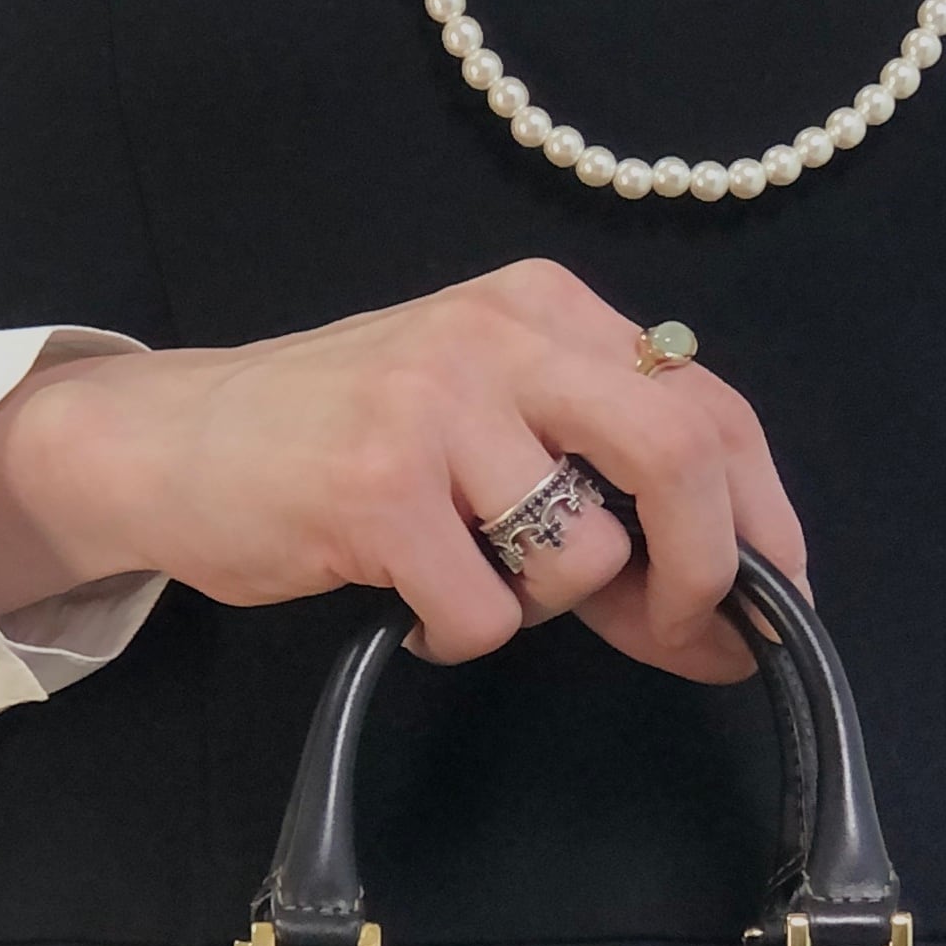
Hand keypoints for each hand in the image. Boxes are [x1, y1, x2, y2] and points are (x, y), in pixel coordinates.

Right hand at [0, 258, 804, 678]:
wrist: (169, 441)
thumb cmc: (338, 442)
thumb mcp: (483, 421)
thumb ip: (603, 486)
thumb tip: (737, 614)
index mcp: (544, 308)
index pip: (708, 404)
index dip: (762, 517)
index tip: (775, 601)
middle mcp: (500, 337)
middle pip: (682, 454)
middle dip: (707, 570)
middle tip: (686, 633)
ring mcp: (436, 407)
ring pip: (581, 556)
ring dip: (540, 606)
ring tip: (465, 578)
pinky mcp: (377, 488)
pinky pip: (487, 614)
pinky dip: (460, 638)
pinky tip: (411, 603)